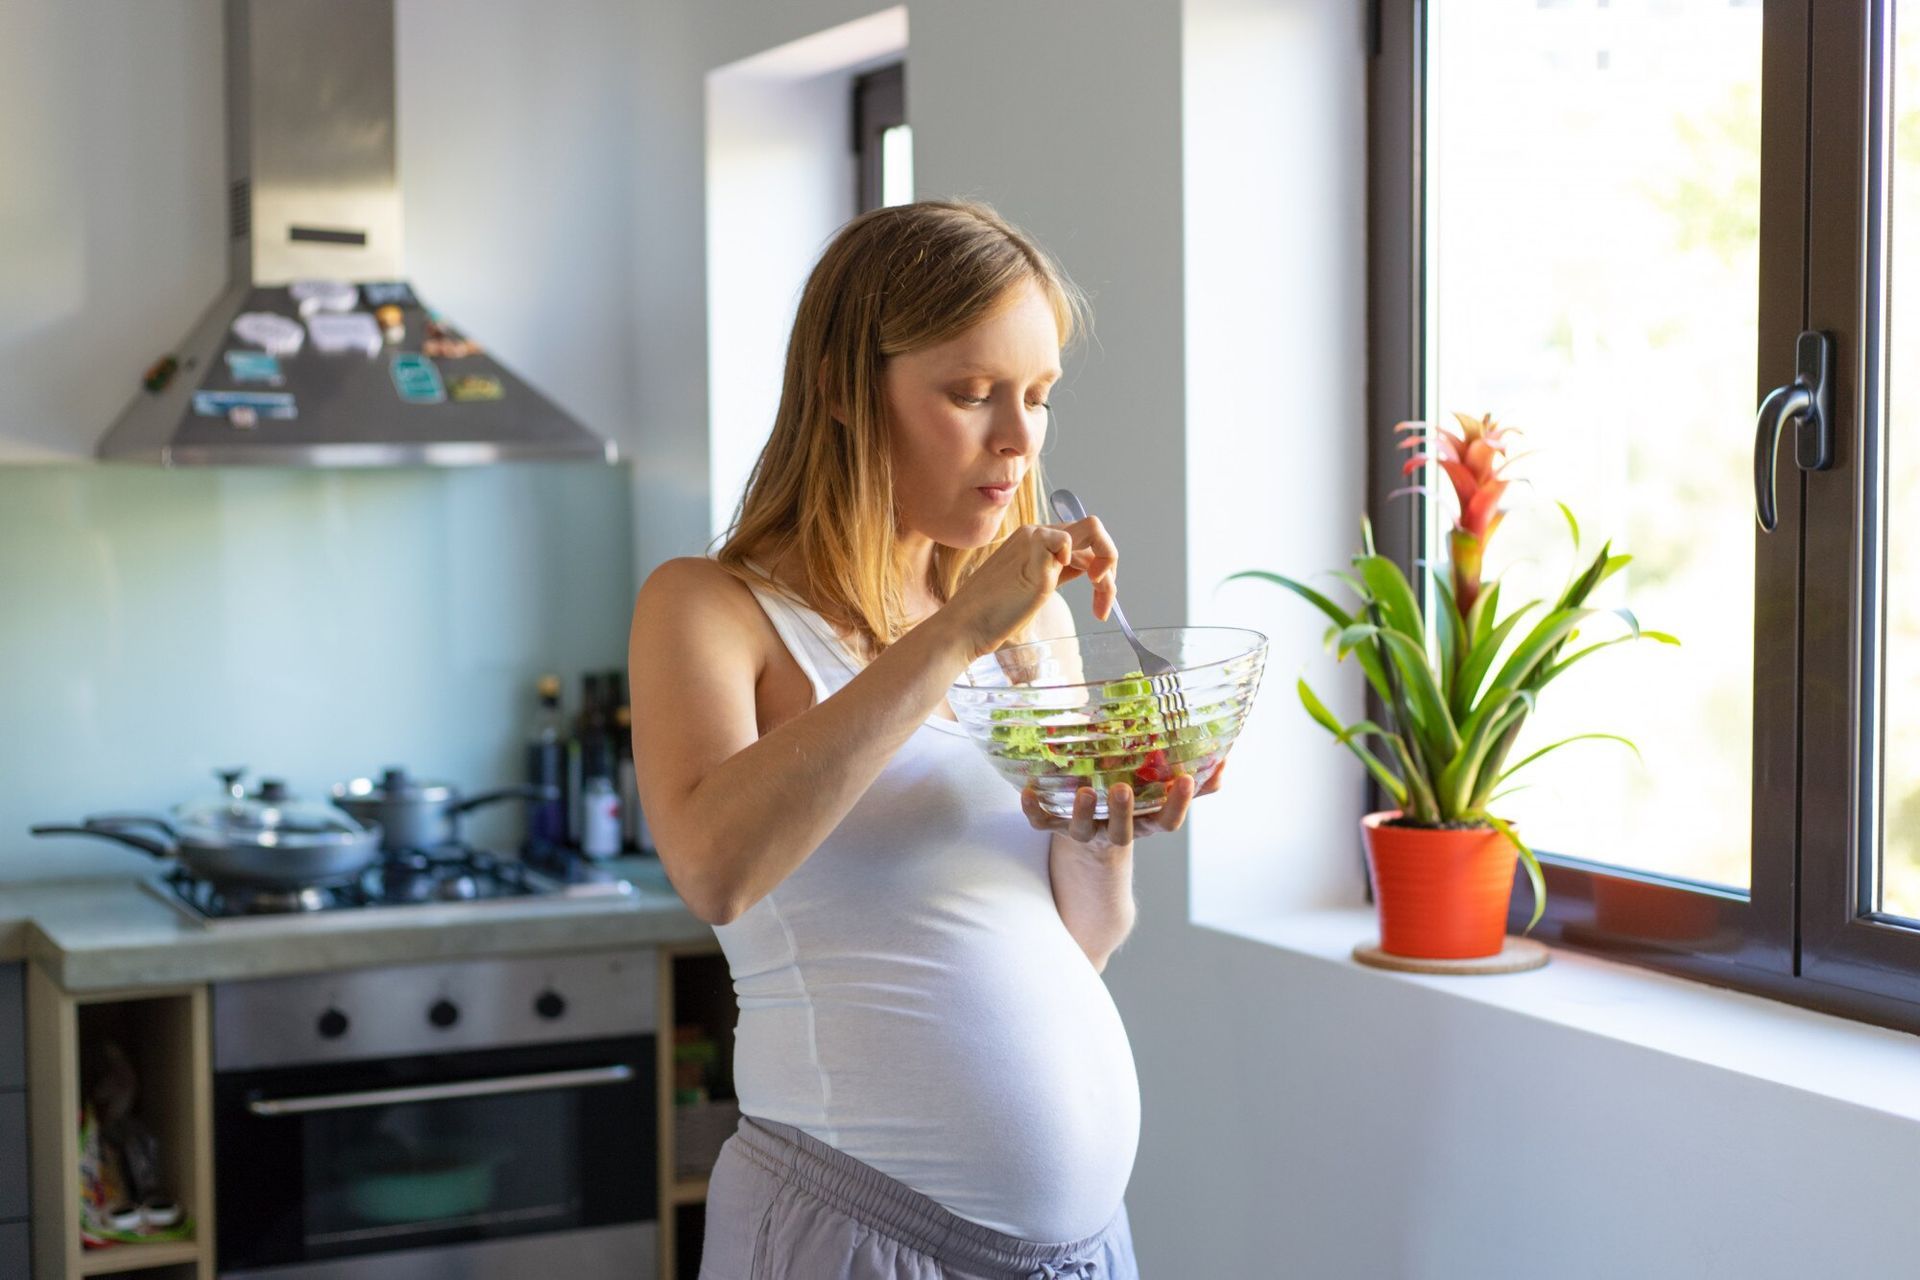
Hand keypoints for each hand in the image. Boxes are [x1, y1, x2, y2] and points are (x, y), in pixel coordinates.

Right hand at [940, 517, 1118, 660]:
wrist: (966, 626)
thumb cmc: (994, 613)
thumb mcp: (1033, 587)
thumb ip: (1056, 572)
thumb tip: (1088, 569)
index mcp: (1033, 540)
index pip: (1081, 542)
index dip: (1099, 567)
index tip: (1099, 601)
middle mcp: (1035, 533)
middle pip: (1093, 531)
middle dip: (1110, 565)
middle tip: (1105, 601)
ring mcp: (1034, 540)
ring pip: (1093, 531)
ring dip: (1107, 570)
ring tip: (1101, 604)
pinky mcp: (1034, 553)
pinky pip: (1071, 542)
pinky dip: (1086, 568)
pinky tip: (1076, 592)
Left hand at [1022, 759, 1229, 857]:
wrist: (1090, 850)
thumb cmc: (1133, 810)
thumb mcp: (1161, 800)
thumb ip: (1195, 785)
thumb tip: (1224, 761)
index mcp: (1143, 823)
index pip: (1166, 822)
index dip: (1178, 804)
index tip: (1187, 780)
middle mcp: (1114, 832)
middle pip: (1123, 832)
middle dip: (1123, 813)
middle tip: (1123, 790)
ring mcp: (1084, 832)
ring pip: (1082, 830)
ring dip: (1082, 812)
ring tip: (1083, 791)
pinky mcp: (1056, 828)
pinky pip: (1041, 823)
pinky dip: (1032, 809)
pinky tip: (1025, 790)